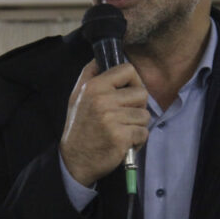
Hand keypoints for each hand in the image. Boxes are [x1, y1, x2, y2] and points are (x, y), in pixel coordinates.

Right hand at [60, 60, 149, 186]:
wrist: (75, 160)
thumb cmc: (79, 127)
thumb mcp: (77, 96)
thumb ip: (89, 75)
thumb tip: (101, 58)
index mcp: (94, 86)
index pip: (128, 69)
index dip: (134, 81)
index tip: (128, 94)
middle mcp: (102, 100)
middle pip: (142, 93)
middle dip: (138, 107)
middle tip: (125, 117)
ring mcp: (112, 119)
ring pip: (145, 115)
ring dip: (137, 126)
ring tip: (122, 131)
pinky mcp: (120, 137)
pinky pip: (143, 133)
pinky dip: (137, 141)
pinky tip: (124, 143)